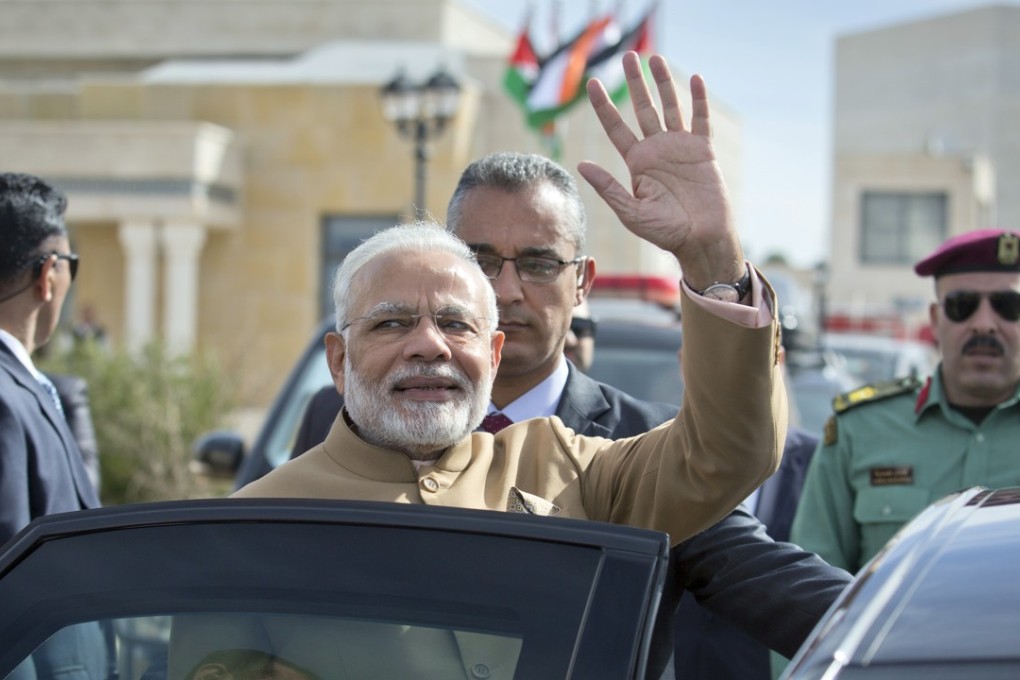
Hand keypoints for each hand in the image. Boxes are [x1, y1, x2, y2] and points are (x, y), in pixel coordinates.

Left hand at [577, 52, 743, 289]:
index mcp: (636, 163)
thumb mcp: (631, 212)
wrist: (700, 239)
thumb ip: (609, 187)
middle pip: (642, 108)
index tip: (592, 83)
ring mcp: (680, 147)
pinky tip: (694, 80)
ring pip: (670, 107)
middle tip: (627, 56)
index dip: (604, 106)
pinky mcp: (702, 151)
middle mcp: (656, 150)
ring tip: (654, 59)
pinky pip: (700, 120)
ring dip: (663, 83)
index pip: (616, 127)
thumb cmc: (665, 231)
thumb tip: (583, 164)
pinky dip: (698, 100)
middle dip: (634, 83)